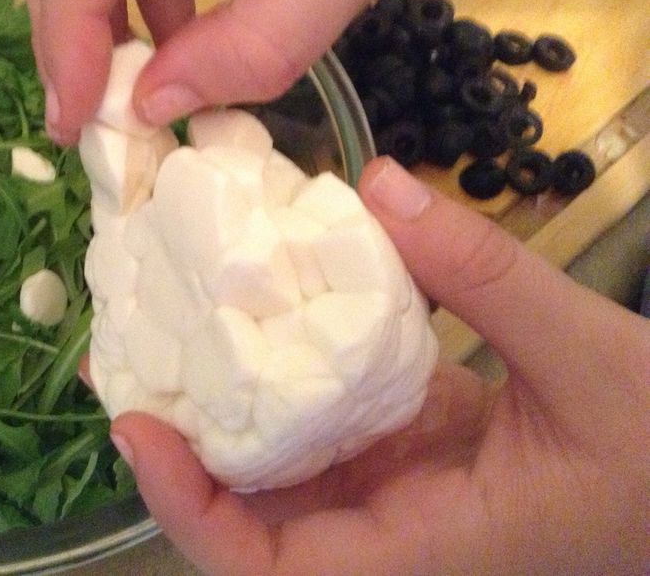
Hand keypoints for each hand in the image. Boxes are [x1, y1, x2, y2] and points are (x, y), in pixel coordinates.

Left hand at [107, 157, 649, 574]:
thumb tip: (378, 184)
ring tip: (173, 327)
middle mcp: (394, 532)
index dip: (190, 513)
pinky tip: (262, 313)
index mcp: (430, 546)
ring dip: (224, 409)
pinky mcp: (412, 447)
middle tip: (130, 355)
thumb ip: (487, 273)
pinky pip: (327, 422)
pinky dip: (285, 376)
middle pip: (255, 518)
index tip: (138, 432)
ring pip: (285, 467)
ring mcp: (400, 489)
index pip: (275, 568)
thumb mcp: (592, 357)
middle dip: (182, 450)